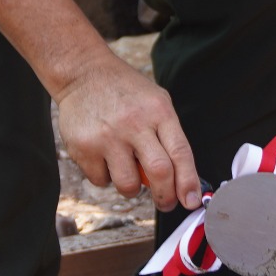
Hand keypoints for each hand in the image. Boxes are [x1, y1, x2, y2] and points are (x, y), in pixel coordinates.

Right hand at [54, 56, 200, 211]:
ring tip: (128, 173)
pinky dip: (106, 177)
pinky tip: (104, 158)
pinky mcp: (84, 147)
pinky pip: (101, 180)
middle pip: (159, 172)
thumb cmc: (125, 92)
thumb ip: (168, 136)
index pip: (180, 153)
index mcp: (158, 111)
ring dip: (132, 189)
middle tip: (166, 203)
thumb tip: (181, 180)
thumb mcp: (156, 101)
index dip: (189, 182)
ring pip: (129, 184)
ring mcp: (107, 136)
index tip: (192, 201)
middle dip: (166, 196)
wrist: (83, 73)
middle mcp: (134, 123)